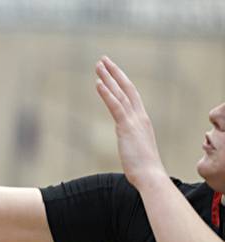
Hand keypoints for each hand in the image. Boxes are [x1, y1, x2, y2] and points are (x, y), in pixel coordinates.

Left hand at [95, 56, 167, 188]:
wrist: (150, 175)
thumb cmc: (143, 168)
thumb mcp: (136, 149)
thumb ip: (131, 141)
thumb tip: (128, 144)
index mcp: (142, 121)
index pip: (131, 96)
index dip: (121, 82)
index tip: (111, 72)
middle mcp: (140, 117)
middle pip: (126, 88)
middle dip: (114, 73)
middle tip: (103, 60)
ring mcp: (134, 121)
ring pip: (120, 93)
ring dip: (108, 78)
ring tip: (98, 65)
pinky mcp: (126, 127)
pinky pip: (115, 106)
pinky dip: (107, 94)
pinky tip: (98, 83)